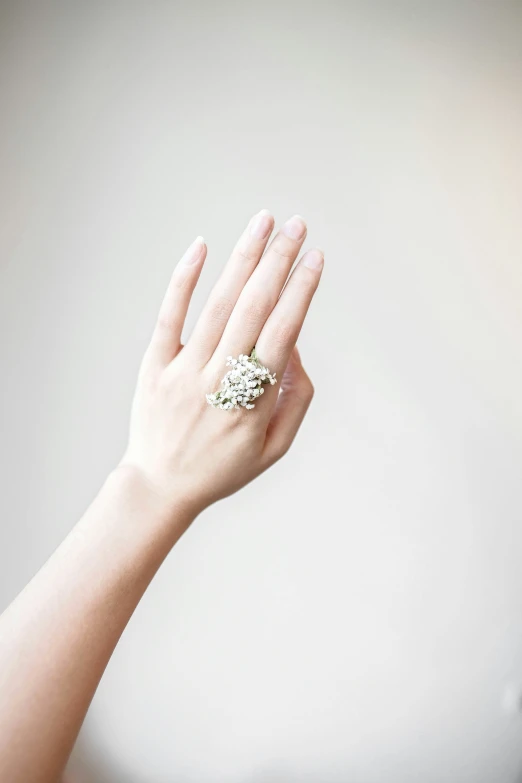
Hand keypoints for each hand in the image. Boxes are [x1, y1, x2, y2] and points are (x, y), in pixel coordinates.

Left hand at [121, 211, 323, 517]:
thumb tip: (295, 347)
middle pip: (253, 309)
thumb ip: (295, 399)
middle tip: (298, 225)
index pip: (282, 334)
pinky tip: (202, 246)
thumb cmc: (222, 469)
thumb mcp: (274, 449)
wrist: (159, 488)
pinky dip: (185, 280)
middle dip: (279, 262)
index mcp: (254, 403)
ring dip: (243, 259)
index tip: (316, 257)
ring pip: (218, 305)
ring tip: (263, 222)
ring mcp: (184, 371)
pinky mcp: (155, 366)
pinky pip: (170, 316)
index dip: (301, 292)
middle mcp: (219, 380)